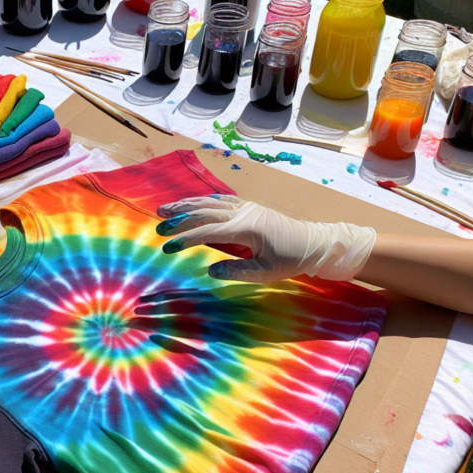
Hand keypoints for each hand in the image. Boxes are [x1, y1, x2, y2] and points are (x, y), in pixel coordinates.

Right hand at [156, 195, 375, 283]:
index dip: (185, 239)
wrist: (313, 243)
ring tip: (165, 209)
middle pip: (204, 212)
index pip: (208, 232)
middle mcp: (243, 213)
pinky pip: (221, 200)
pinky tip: (192, 203)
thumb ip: (237, 272)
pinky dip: (203, 201)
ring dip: (186, 205)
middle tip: (158, 224)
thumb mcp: (266, 272)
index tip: (167, 247)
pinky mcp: (249, 207)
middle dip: (179, 218)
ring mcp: (246, 207)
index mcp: (246, 229)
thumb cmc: (291, 260)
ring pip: (210, 203)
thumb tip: (210, 270)